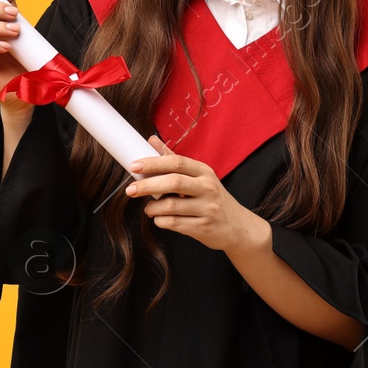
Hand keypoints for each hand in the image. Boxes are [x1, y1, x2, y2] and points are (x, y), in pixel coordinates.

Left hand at [125, 135, 268, 253]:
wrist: (237, 227)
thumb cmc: (212, 199)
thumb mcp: (199, 177)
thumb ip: (174, 160)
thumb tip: (152, 140)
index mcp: (204, 172)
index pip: (176, 162)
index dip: (153, 163)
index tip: (134, 166)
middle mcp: (208, 188)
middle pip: (173, 182)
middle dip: (147, 185)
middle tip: (130, 190)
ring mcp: (207, 209)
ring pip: (171, 206)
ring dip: (152, 208)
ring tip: (149, 209)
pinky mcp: (203, 228)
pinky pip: (174, 224)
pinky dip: (161, 221)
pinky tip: (160, 219)